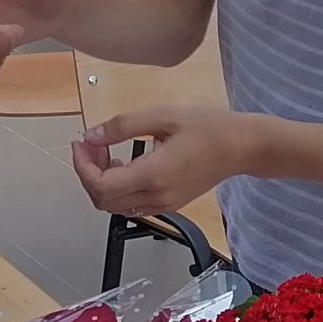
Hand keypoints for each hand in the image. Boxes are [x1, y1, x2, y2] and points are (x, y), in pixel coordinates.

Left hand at [71, 106, 262, 215]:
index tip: (80, 143)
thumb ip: (122, 126)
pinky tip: (123, 163)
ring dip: (101, 181)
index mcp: (153, 175)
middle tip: (90, 144)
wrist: (242, 147)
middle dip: (88, 172)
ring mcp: (163, 204)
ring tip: (106, 150)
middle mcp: (156, 196)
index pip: (101, 185)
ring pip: (115, 206)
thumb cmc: (209, 129)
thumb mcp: (163, 116)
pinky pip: (131, 204)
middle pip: (103, 200)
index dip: (82, 166)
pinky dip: (117, 187)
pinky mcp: (169, 203)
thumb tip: (92, 135)